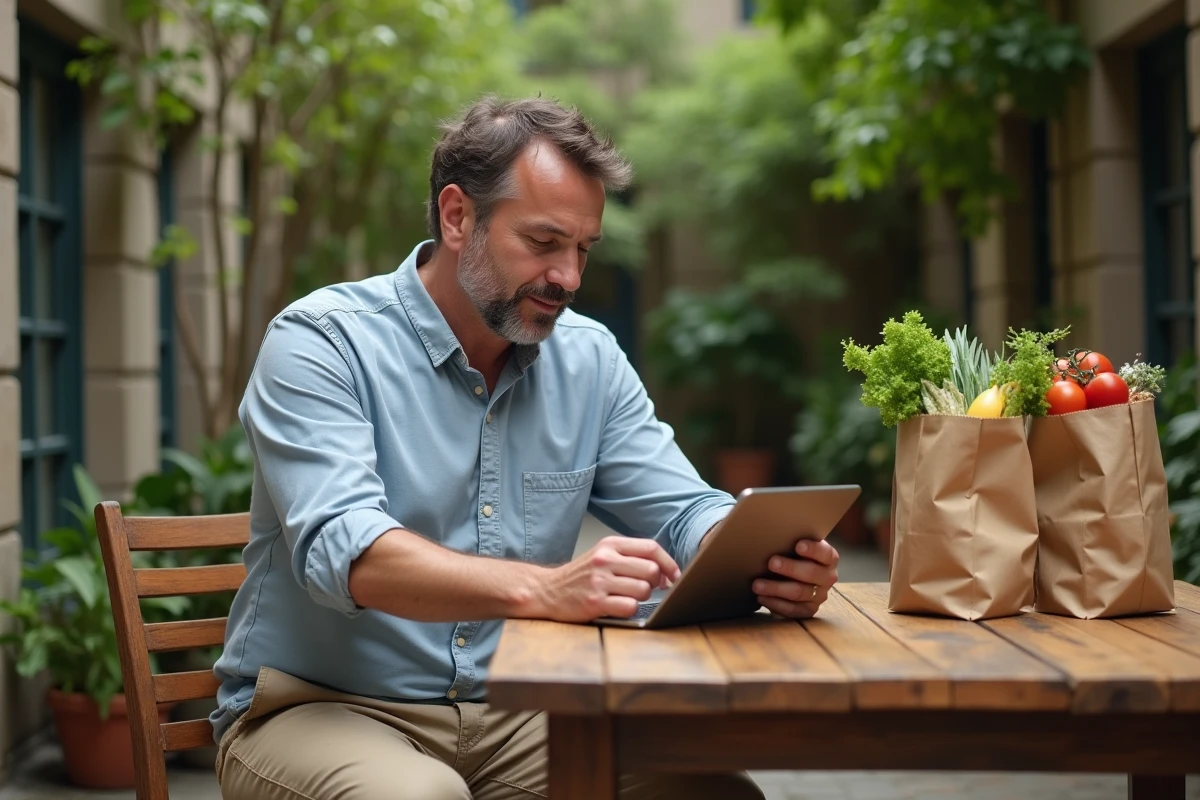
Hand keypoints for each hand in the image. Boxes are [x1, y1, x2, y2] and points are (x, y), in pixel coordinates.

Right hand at [537, 536, 680, 622]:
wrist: (548, 591)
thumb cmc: (581, 575)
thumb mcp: (603, 555)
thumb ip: (631, 557)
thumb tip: (667, 572)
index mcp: (610, 545)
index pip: (651, 548)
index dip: (669, 563)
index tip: (675, 576)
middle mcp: (605, 560)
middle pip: (651, 570)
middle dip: (655, 584)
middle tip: (645, 589)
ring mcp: (600, 581)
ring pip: (643, 590)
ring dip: (641, 598)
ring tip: (626, 597)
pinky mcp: (595, 602)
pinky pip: (630, 607)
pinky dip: (630, 610)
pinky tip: (618, 607)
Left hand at [752, 538, 838, 618]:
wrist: (792, 575)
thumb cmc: (792, 554)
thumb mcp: (795, 545)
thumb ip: (791, 540)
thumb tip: (771, 532)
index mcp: (829, 558)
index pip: (826, 554)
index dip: (813, 550)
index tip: (798, 545)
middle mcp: (827, 577)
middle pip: (811, 573)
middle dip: (790, 568)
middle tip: (771, 562)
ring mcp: (819, 596)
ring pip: (798, 593)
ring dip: (776, 588)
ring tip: (757, 584)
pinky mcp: (808, 610)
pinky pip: (792, 610)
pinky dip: (775, 604)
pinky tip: (761, 597)